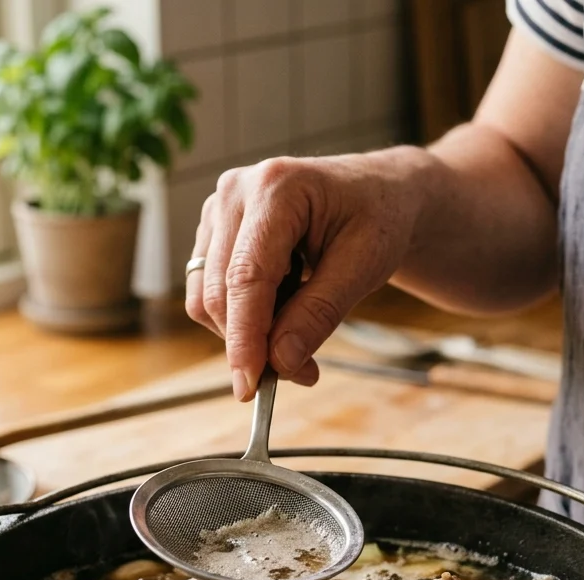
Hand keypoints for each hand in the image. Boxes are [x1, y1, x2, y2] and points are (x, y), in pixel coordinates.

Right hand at [187, 148, 429, 400]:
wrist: (374, 193)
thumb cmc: (376, 218)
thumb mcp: (365, 266)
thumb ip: (320, 313)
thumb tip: (280, 361)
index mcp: (276, 188)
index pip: (246, 276)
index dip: (245, 337)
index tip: (250, 386)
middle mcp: (236, 192)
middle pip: (219, 292)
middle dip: (254, 345)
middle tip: (303, 373)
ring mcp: (218, 210)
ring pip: (207, 297)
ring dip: (247, 334)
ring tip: (299, 335)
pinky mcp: (214, 232)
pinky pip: (211, 291)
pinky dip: (244, 317)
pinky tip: (284, 308)